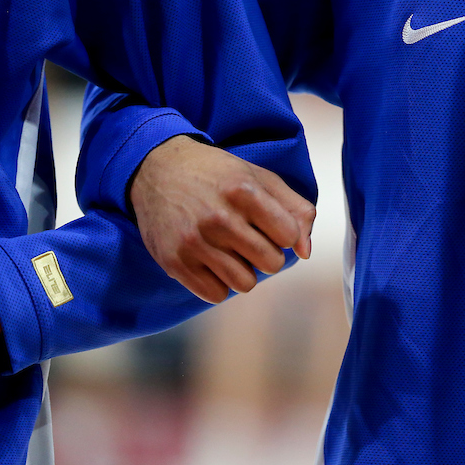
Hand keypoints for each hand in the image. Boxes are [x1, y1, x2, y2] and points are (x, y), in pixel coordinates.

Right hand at [131, 135, 315, 303]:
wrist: (157, 169)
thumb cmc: (219, 176)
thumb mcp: (262, 179)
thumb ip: (297, 210)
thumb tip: (306, 253)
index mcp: (244, 192)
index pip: (289, 236)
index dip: (284, 233)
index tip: (269, 224)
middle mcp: (218, 218)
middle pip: (271, 264)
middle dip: (268, 254)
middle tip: (250, 239)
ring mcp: (194, 242)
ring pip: (245, 284)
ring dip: (244, 271)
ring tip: (231, 251)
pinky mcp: (174, 262)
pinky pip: (215, 294)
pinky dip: (219, 283)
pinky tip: (212, 262)